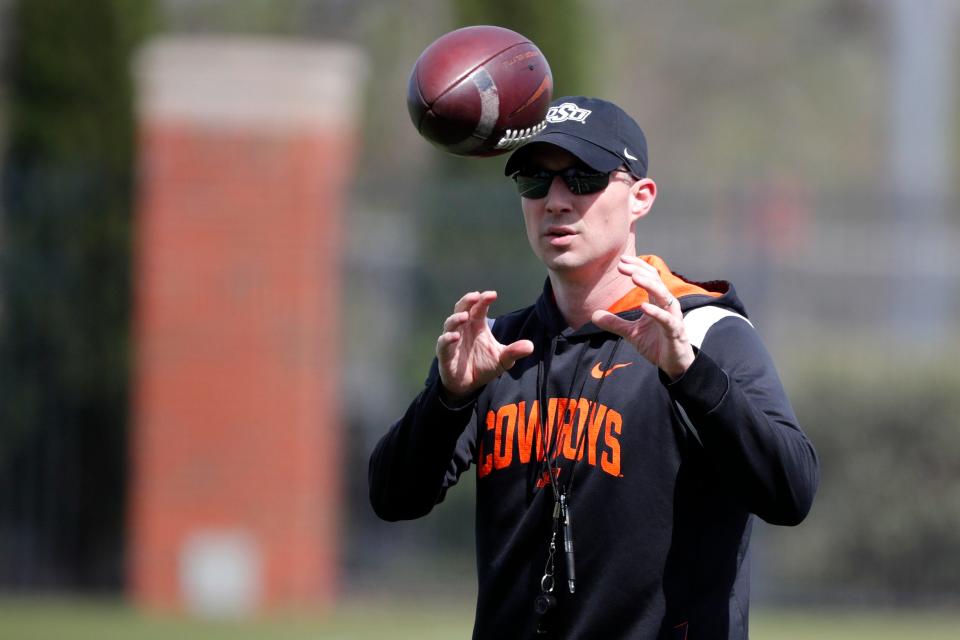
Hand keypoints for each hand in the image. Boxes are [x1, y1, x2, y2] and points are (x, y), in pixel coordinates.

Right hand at [436, 291, 534, 399]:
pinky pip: (442, 344)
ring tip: (465, 316)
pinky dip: (447, 339)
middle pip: (461, 308)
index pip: (479, 308)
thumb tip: (531, 346)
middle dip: (467, 301)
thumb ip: (514, 351)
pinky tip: (455, 337)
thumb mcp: (503, 359)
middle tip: (476, 296)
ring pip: (449, 324)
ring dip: (456, 318)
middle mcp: (464, 329)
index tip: (492, 295)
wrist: (469, 385)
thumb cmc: (484, 366)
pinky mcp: (445, 354)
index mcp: (477, 325)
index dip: (483, 300)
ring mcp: (452, 340)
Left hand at [591, 255, 694, 379]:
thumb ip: (614, 323)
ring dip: (649, 285)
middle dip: (639, 271)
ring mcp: (672, 317)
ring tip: (634, 277)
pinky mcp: (675, 331)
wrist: (673, 364)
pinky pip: (666, 319)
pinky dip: (656, 312)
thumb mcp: (631, 332)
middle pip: (655, 281)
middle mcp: (667, 305)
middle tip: (621, 265)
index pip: (649, 277)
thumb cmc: (656, 344)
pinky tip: (643, 306)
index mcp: (658, 301)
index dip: (637, 267)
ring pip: (663, 295)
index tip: (621, 261)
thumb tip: (593, 315)